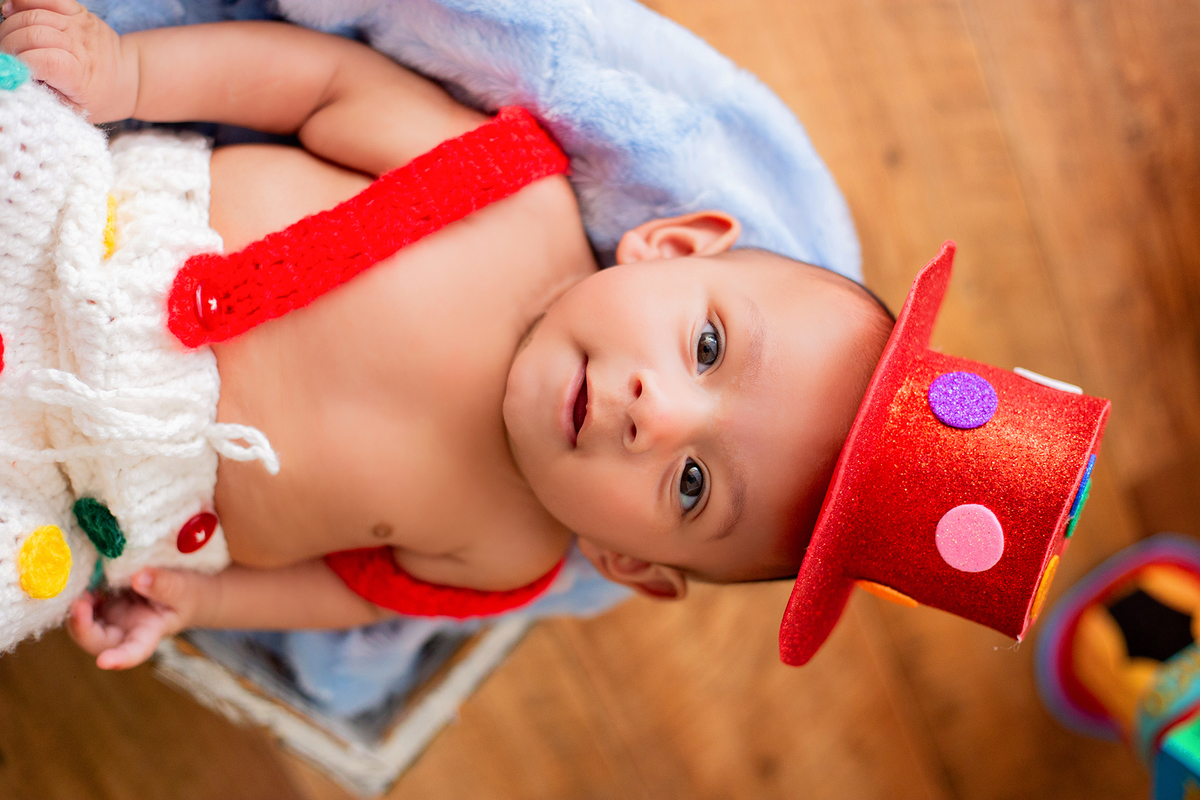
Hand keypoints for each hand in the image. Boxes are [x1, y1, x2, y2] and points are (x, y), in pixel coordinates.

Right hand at [0, 0, 136, 121]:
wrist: (128, 77)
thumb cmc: (98, 98)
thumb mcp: (74, 110)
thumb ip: (45, 98)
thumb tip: (15, 81)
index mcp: (80, 75)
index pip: (42, 60)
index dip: (18, 63)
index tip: (12, 71)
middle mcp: (80, 45)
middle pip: (32, 34)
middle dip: (9, 44)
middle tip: (7, 56)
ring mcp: (79, 25)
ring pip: (33, 14)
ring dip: (12, 26)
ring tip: (10, 41)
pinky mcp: (78, 11)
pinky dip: (23, 1)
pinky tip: (12, 11)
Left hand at [67, 568, 209, 669]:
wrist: (185, 588)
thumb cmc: (189, 593)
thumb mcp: (184, 588)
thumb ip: (164, 585)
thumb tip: (138, 578)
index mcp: (149, 632)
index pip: (135, 650)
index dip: (119, 658)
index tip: (105, 662)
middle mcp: (125, 630)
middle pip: (97, 642)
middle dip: (82, 628)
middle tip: (80, 603)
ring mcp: (112, 617)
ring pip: (85, 625)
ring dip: (77, 610)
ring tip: (83, 586)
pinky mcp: (104, 603)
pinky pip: (85, 604)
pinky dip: (80, 593)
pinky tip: (86, 578)